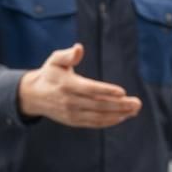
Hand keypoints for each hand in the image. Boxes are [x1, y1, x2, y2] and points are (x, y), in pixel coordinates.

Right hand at [17, 44, 142, 128]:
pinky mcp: (74, 121)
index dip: (106, 91)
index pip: (89, 89)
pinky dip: (109, 121)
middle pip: (98, 105)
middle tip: (137, 103)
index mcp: (66, 85)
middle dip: (119, 105)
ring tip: (135, 110)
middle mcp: (69, 101)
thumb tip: (78, 48)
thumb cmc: (50, 73)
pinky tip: (123, 117)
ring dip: (118, 115)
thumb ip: (67, 55)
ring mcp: (72, 113)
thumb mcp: (54, 60)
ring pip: (98, 116)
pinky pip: (94, 123)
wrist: (33, 96)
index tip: (122, 92)